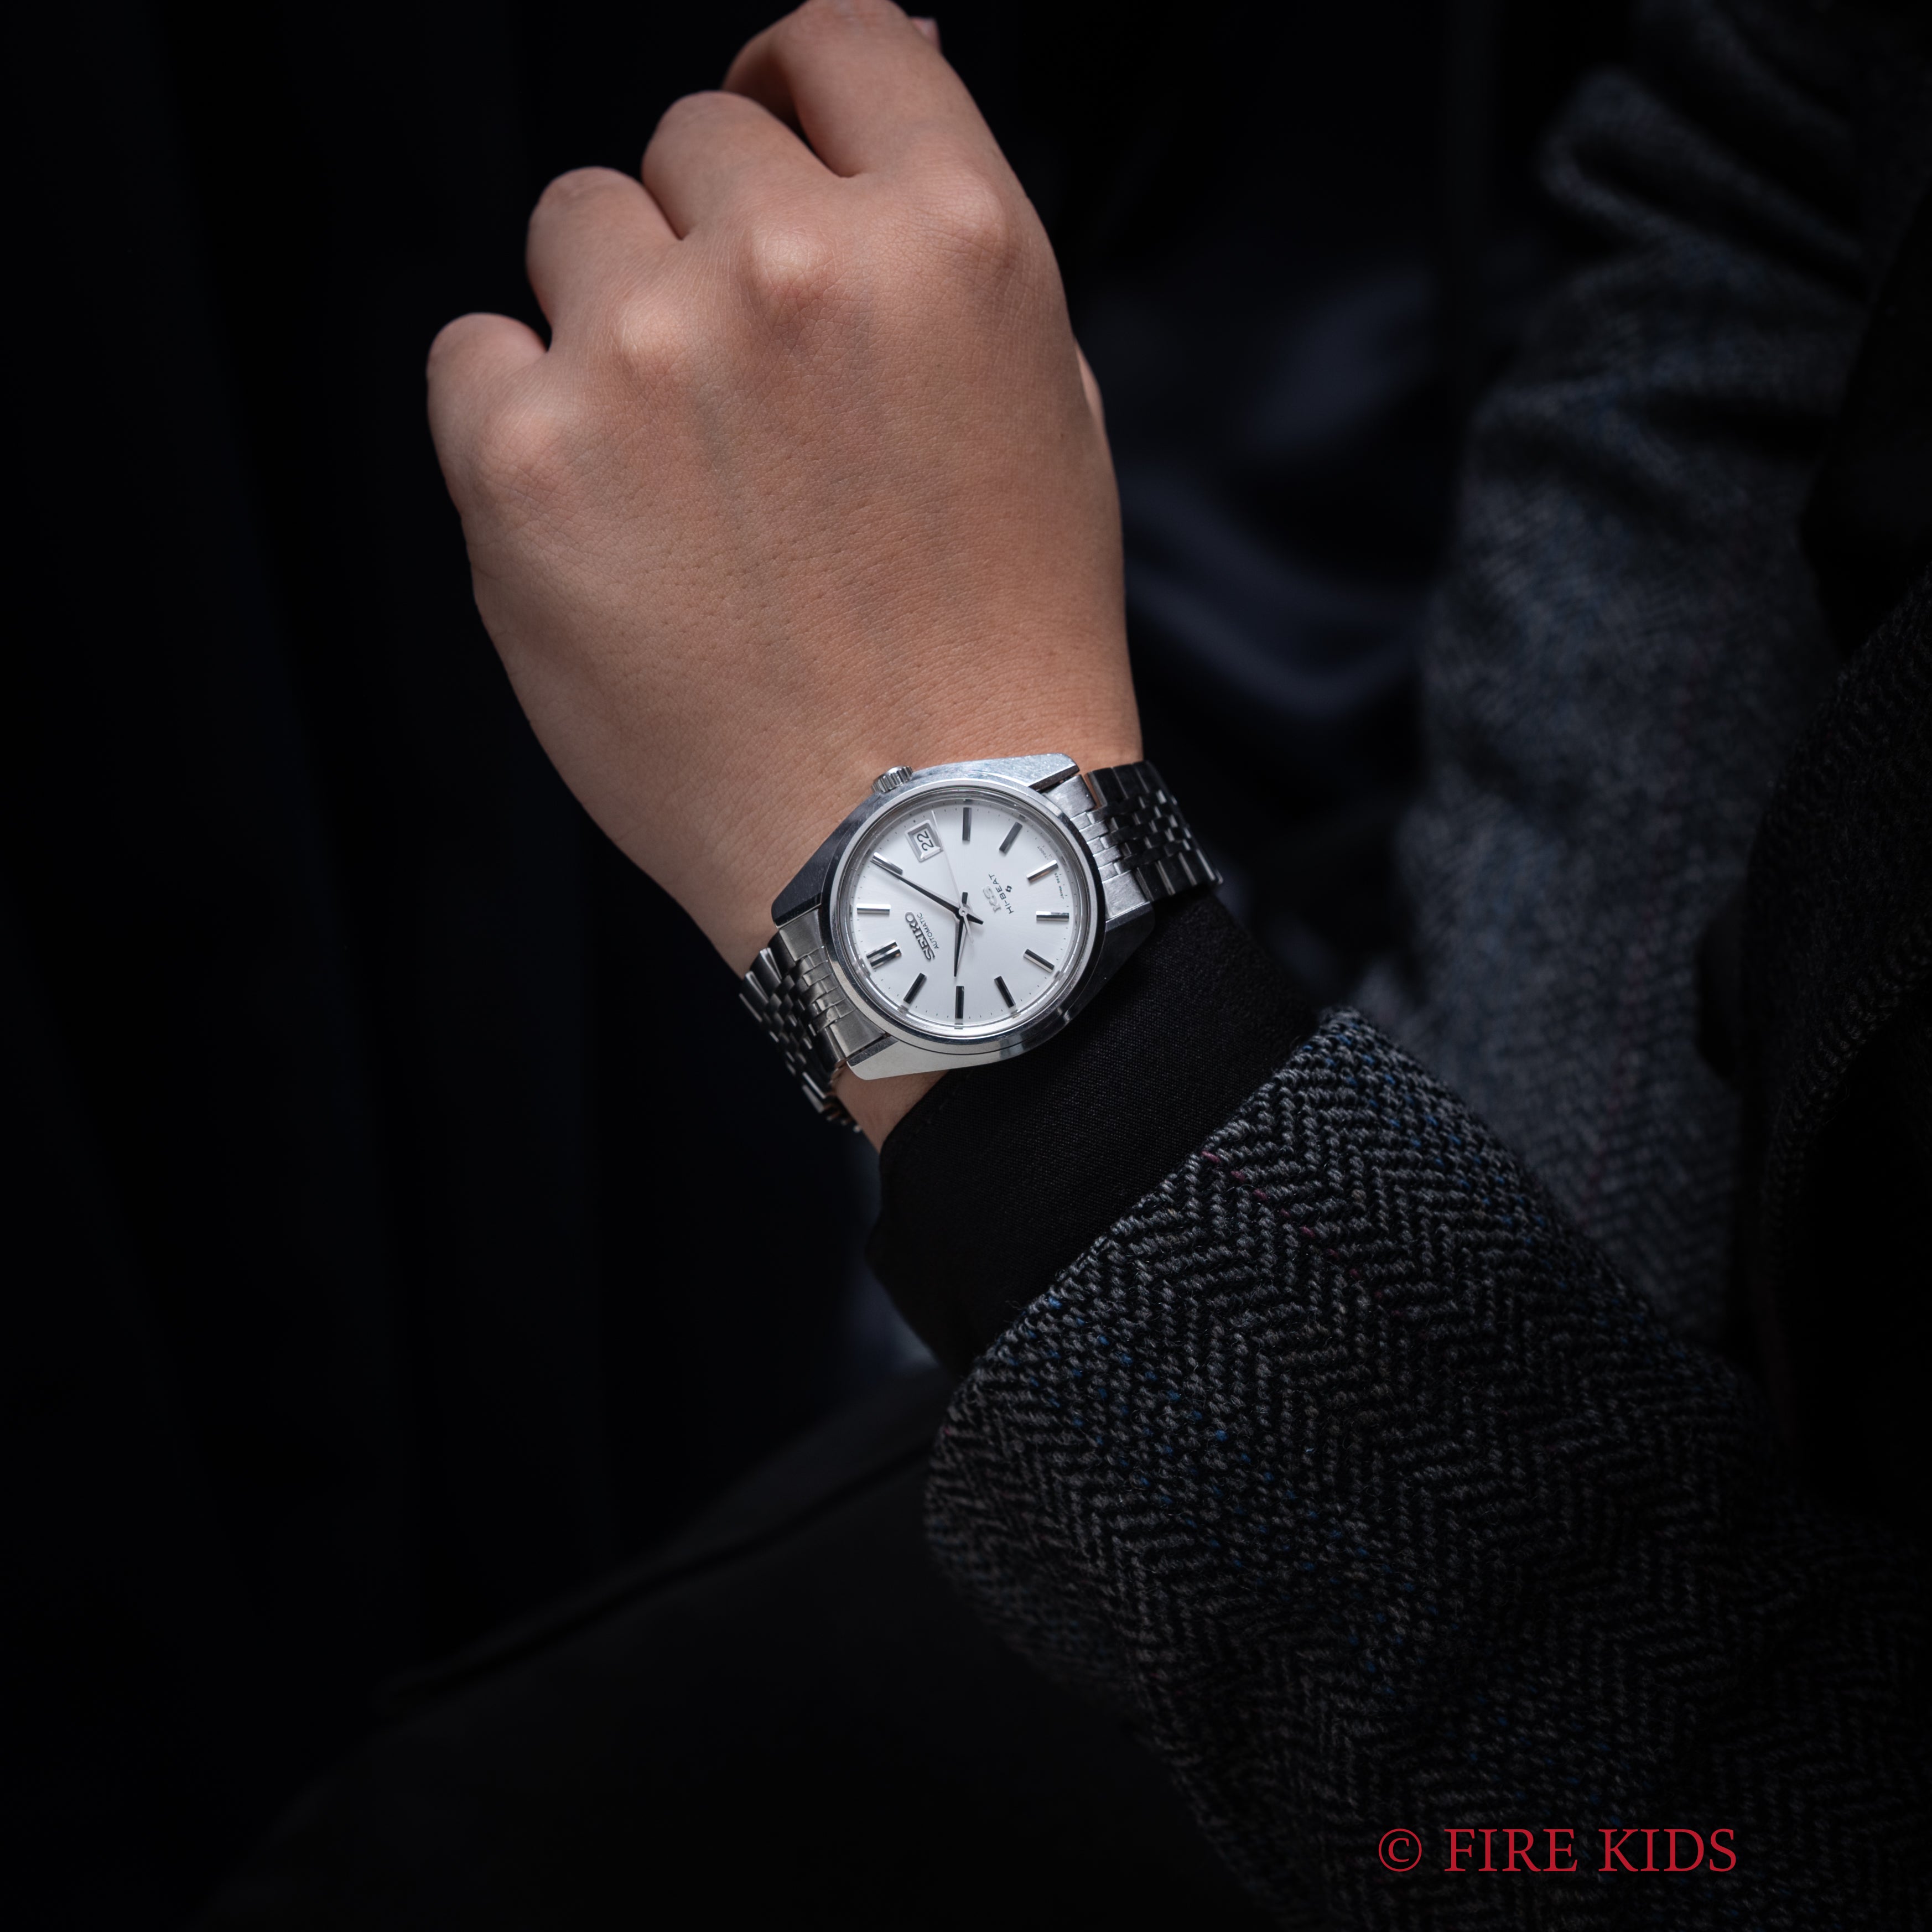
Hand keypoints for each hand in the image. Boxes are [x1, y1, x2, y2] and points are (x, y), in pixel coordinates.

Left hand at [426, 0, 1139, 1136]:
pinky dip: (522, 418)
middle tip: (753, 402)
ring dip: (617, 322)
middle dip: (715, 244)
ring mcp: (648, 364)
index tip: (777, 148)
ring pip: (575, 226)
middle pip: (691, 141)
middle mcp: (794, 272)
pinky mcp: (526, 466)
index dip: (798, 87)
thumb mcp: (1046, 413)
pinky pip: (472, 351)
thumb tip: (876, 73)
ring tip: (686, 478)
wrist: (920, 846)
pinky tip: (604, 521)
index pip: (835, 44)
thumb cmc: (997, 651)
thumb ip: (949, 241)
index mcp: (951, 244)